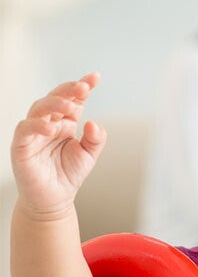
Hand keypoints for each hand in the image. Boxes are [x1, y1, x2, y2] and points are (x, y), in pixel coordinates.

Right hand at [11, 73, 104, 215]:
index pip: (73, 99)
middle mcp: (49, 123)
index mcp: (65, 122)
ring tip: (69, 106)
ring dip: (53, 104)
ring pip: (38, 109)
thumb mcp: (90, 154)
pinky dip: (36, 126)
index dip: (82, 86)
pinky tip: (51, 127)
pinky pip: (25, 130)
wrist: (55, 199)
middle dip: (69, 91)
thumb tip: (92, 122)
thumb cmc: (69, 174)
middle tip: (83, 87)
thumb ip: (96, 138)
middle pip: (55, 99)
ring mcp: (34, 133)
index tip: (95, 77)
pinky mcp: (21, 146)